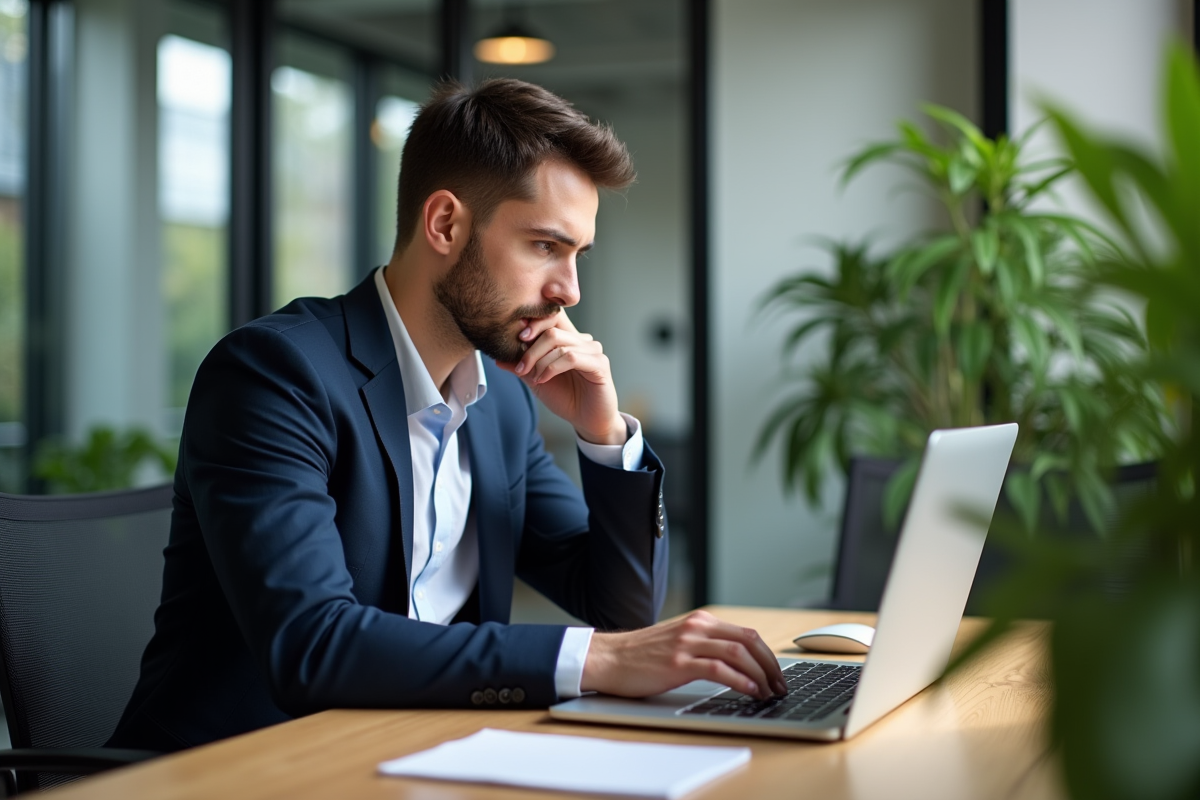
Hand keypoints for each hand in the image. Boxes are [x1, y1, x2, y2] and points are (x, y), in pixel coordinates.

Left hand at [497, 311, 624, 445]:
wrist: (586, 420)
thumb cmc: (565, 398)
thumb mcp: (537, 380)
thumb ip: (521, 367)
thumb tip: (497, 358)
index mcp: (568, 339)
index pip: (551, 317)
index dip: (533, 323)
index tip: (516, 338)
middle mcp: (582, 340)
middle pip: (552, 330)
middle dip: (531, 350)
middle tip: (520, 368)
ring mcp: (593, 350)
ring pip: (559, 344)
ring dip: (540, 362)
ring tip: (533, 377)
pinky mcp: (600, 364)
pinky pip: (572, 358)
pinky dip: (552, 368)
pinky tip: (543, 379)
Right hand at [580, 610, 786, 699]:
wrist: (608, 658)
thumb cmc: (640, 656)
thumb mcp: (678, 642)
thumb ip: (703, 646)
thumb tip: (736, 666)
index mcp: (700, 622)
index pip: (746, 634)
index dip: (767, 656)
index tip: (777, 675)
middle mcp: (697, 627)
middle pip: (749, 641)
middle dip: (771, 666)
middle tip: (780, 686)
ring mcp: (687, 643)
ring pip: (738, 653)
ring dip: (760, 675)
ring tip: (769, 693)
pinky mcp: (678, 662)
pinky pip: (719, 669)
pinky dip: (741, 680)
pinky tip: (750, 691)